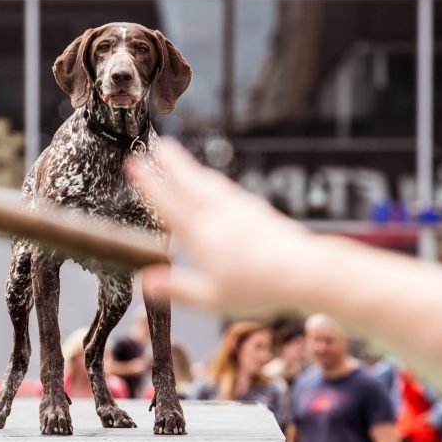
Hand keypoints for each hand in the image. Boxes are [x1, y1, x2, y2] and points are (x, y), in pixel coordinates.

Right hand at [127, 138, 312, 316]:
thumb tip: (144, 282)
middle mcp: (220, 216)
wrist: (307, 271)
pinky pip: (228, 190)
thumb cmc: (260, 288)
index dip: (150, 184)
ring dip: (192, 169)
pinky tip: (217, 186)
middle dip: (172, 163)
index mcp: (202, 236)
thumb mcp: (212, 298)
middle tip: (158, 143)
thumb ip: (178, 288)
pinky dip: (214, 182)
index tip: (135, 164)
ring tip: (180, 158)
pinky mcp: (258, 212)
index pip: (169, 205)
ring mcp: (241, 210)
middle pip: (190, 183)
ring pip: (210, 184)